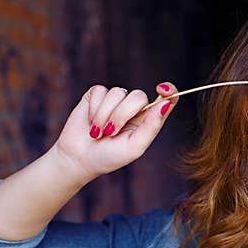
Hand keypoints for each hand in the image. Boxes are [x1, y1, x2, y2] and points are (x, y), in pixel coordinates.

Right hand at [52, 83, 177, 180]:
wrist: (79, 159)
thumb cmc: (110, 156)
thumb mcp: (135, 146)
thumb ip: (152, 126)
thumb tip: (166, 104)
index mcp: (148, 120)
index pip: (166, 99)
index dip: (169, 90)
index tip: (162, 89)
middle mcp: (134, 107)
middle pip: (138, 96)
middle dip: (122, 115)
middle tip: (110, 133)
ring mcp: (115, 100)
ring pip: (117, 93)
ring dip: (105, 115)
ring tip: (99, 132)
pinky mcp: (96, 95)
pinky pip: (100, 91)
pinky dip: (94, 109)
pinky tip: (90, 122)